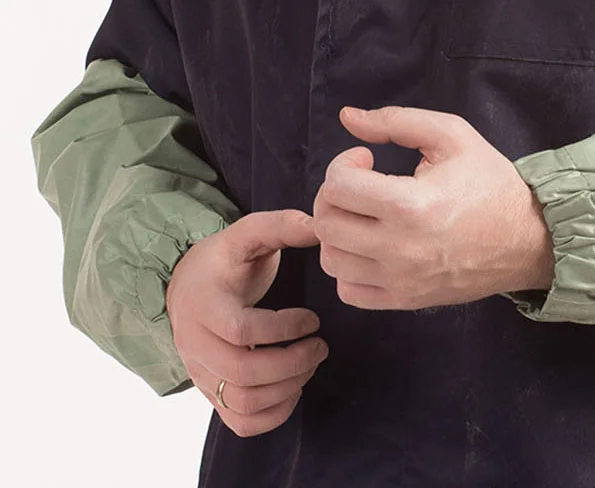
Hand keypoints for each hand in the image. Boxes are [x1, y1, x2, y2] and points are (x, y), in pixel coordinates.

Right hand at [167, 210, 327, 437]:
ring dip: (288, 387)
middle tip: (320, 346)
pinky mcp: (211, 394)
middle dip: (293, 363)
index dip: (284, 329)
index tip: (312, 319)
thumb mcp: (246, 236)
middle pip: (243, 372)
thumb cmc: (224, 263)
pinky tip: (294, 388)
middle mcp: (194, 344)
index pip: (242, 330)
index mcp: (202, 305)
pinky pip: (240, 422)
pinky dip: (274, 414)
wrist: (187, 288)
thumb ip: (280, 226)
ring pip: (243, 401)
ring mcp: (200, 374)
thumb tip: (319, 226)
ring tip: (310, 362)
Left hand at [313, 106, 554, 310]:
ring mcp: (402, 279)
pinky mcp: (406, 299)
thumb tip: (348, 117)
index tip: (366, 159)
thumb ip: (396, 121)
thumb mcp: (452, 136)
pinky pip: (349, 291)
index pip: (338, 187)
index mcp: (412, 205)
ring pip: (332, 260)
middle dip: (334, 196)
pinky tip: (369, 249)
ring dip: (338, 232)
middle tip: (359, 186)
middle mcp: (401, 248)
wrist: (528, 240)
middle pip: (328, 224)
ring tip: (363, 218)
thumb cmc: (491, 185)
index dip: (343, 164)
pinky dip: (348, 270)